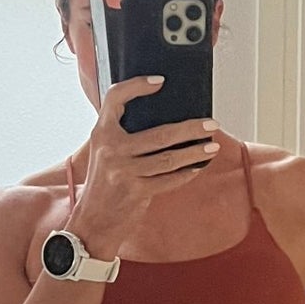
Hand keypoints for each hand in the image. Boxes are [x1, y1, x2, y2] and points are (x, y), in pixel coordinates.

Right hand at [69, 73, 218, 252]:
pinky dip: (186, 173)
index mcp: (101, 133)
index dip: (137, 85)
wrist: (92, 221)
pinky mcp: (135, 191)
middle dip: (191, 129)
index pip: (115, 98)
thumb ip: (122, 135)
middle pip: (160, 133)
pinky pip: (169, 180)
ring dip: (195, 152)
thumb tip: (162, 118)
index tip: (160, 82)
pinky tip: (197, 168)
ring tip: (212, 146)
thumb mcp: (104, 152)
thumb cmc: (103, 183)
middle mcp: (111, 149)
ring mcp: (123, 171)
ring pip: (169, 158)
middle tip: (211, 124)